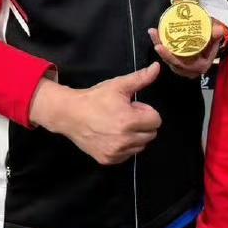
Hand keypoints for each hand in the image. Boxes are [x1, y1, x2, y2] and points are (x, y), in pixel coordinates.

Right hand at [29, 63, 162, 165]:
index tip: (133, 107)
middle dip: (142, 124)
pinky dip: (125, 146)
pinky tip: (113, 135)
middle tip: (125, 115)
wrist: (70, 114)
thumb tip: (157, 67)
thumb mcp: (118, 85)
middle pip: (151, 134)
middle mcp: (124, 140)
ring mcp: (116, 152)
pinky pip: (127, 155)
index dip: (146, 111)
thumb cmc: (95, 99)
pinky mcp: (108, 160)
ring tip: (119, 125)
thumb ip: (141, 78)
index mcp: (129, 121)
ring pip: (140, 146)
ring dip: (135, 136)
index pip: (156, 121)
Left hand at [149, 22, 225, 78]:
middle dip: (160, 47)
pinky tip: (156, 34)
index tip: (159, 46)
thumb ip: (217, 36)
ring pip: (167, 57)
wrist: (212, 48)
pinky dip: (162, 44)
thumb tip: (218, 29)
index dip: (169, 56)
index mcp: (199, 66)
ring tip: (153, 32)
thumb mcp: (216, 41)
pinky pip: (167, 54)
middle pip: (170, 60)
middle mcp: (188, 69)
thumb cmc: (213, 45)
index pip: (181, 63)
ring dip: (159, 44)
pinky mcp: (177, 61)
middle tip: (153, 34)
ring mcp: (182, 66)